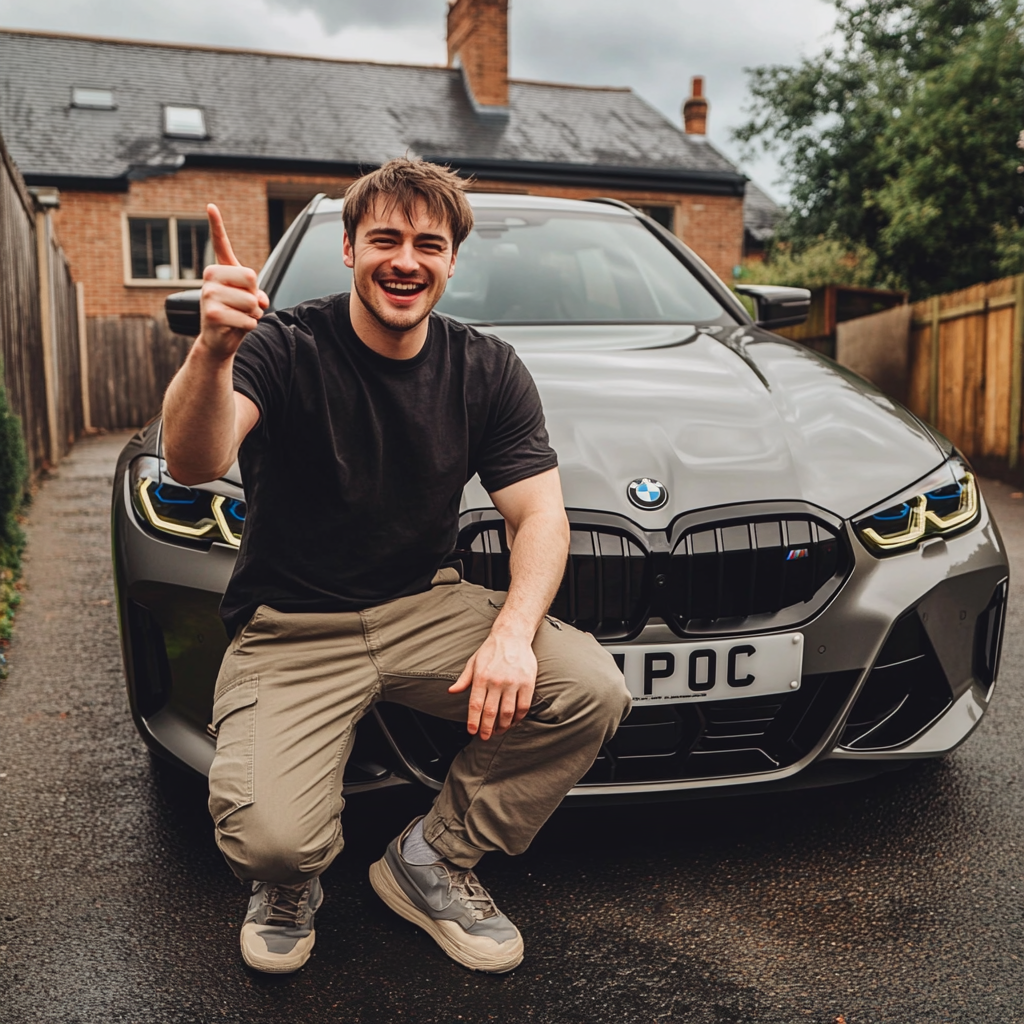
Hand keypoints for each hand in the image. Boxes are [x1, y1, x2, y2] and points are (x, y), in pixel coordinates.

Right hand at [198, 204, 268, 359]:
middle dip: (256, 297)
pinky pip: (249, 319)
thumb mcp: (250, 299)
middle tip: (244, 306)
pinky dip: (250, 326)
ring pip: (252, 302)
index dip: (217, 225)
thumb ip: (257, 292)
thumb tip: (258, 300)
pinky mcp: (212, 314)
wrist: (219, 340)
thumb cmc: (236, 314)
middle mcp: (210, 278)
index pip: (221, 244)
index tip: (211, 205)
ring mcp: (209, 295)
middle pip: (252, 278)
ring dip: (254, 314)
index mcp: (218, 269)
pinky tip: (235, 327)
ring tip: (239, 317)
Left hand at [449, 631, 536, 740]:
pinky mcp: (527, 683)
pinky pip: (523, 706)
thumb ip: (464, 679)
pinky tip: (513, 721)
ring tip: (498, 731)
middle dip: (487, 728)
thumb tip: (451, 691)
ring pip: (508, 712)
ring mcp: (513, 683)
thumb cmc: (491, 650)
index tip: (472, 732)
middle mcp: (497, 681)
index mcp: (481, 677)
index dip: (473, 722)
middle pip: (491, 712)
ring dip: (502, 726)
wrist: (513, 636)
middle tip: (485, 737)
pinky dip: (518, 718)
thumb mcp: (473, 662)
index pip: (475, 705)